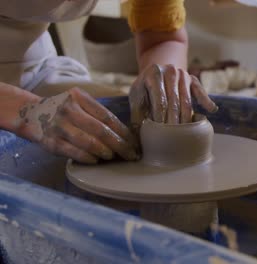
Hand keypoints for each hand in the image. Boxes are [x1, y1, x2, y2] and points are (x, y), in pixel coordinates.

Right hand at [17, 88, 137, 163]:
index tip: (134, 142)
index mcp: (79, 98)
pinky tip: (97, 160)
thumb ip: (97, 113)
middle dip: (120, 145)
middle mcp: (69, 110)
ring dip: (105, 152)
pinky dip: (88, 158)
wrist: (31, 113)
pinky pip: (74, 152)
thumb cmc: (64, 110)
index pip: (108, 116)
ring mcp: (59, 126)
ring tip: (114, 156)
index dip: (123, 132)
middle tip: (130, 154)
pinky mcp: (51, 142)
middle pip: (101, 130)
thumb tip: (125, 134)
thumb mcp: (79, 102)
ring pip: (89, 142)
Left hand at [129, 64, 217, 130]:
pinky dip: (206, 100)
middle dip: (174, 120)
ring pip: (187, 99)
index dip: (160, 117)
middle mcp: (170, 71)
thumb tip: (137, 134)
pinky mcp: (193, 79)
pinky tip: (211, 110)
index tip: (161, 131)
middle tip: (174, 137)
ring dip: (186, 118)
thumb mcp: (137, 96)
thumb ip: (137, 113)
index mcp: (153, 73)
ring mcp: (183, 74)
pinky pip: (200, 91)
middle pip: (174, 100)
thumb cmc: (145, 88)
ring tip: (185, 133)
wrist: (157, 70)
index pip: (159, 99)